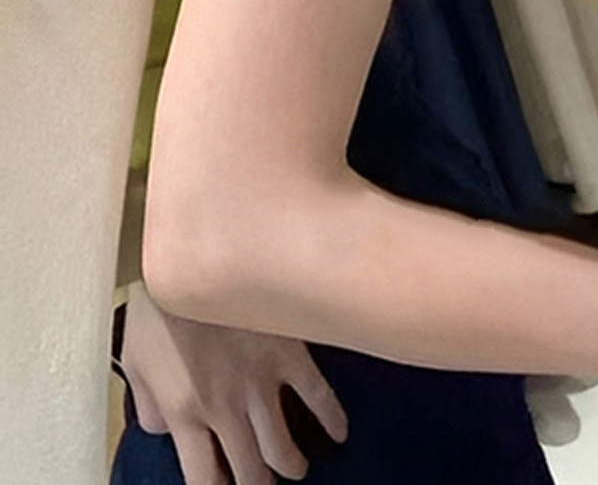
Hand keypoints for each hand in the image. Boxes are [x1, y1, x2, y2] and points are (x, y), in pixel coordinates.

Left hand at [120, 283, 348, 484]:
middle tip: (263, 481)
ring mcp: (261, 382)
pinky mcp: (290, 352)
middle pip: (250, 470)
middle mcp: (225, 408)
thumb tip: (170, 432)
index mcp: (185, 413)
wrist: (194, 257)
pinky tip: (339, 432)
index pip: (205, 480)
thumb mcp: (135, 364)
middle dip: (258, 483)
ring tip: (294, 466)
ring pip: (282, 446)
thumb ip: (151, 410)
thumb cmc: (159, 308)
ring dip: (291, 464)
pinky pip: (317, 395)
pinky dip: (331, 418)